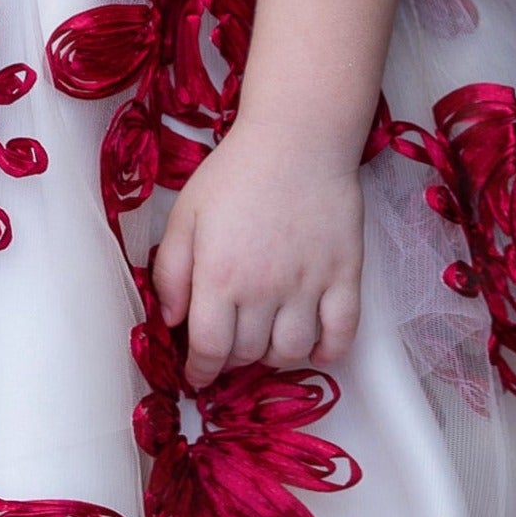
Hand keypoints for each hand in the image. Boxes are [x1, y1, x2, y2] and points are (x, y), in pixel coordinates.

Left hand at [150, 122, 363, 387]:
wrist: (298, 140)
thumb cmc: (235, 174)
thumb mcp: (185, 215)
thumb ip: (170, 271)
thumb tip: (171, 321)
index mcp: (220, 277)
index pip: (209, 349)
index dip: (200, 371)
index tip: (198, 376)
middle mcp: (265, 290)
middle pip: (248, 353)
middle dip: (232, 359)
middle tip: (229, 345)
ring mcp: (309, 285)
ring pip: (291, 351)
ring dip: (273, 357)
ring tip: (265, 341)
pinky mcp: (345, 275)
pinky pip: (342, 333)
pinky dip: (328, 351)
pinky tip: (314, 348)